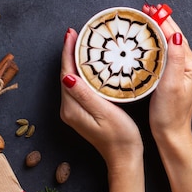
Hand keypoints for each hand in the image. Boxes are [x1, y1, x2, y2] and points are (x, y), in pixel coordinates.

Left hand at [59, 28, 142, 169]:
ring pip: (72, 78)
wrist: (125, 158)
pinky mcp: (83, 111)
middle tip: (77, 32)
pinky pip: (79, 86)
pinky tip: (90, 64)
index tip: (71, 34)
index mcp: (71, 107)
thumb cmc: (120, 137)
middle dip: (70, 52)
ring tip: (83, 42)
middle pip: (67, 73)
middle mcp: (69, 108)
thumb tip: (67, 75)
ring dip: (76, 60)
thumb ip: (85, 95)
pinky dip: (83, 71)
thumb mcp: (104, 113)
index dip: (68, 51)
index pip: (66, 72)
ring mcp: (75, 111)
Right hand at [142, 4, 191, 141]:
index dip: (162, 20)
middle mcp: (191, 66)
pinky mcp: (177, 77)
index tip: (149, 9)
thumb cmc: (169, 113)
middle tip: (146, 9)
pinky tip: (151, 40)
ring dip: (160, 30)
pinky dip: (159, 43)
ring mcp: (185, 71)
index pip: (176, 35)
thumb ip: (174, 58)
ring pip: (172, 44)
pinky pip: (168, 53)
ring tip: (148, 19)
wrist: (170, 134)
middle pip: (175, 36)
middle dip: (161, 21)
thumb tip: (175, 35)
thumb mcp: (171, 84)